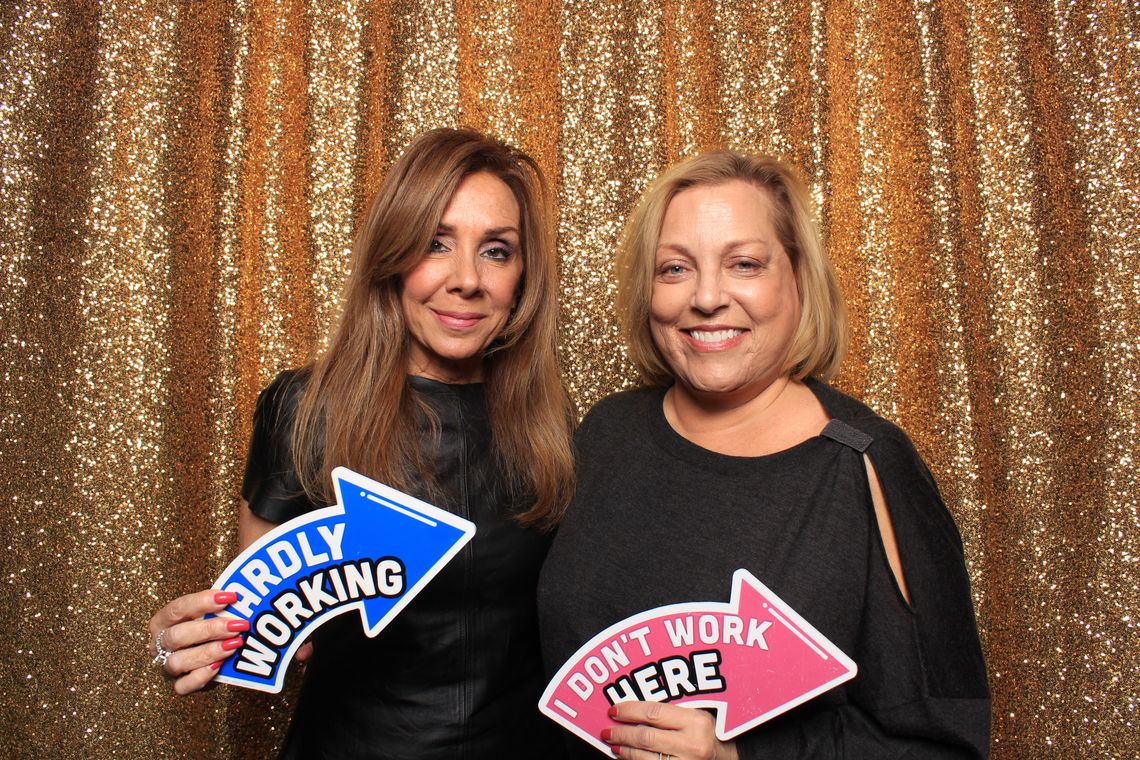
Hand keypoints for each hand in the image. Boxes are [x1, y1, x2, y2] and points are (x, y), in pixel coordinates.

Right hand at [147, 589, 248, 694]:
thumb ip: (218, 604)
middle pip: (177, 636)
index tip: (230, 597)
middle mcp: (160, 644)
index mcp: (163, 621)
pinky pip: (183, 686)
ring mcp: (166, 666)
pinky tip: (220, 666)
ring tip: (234, 644)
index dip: (202, 602)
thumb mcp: (208, 612)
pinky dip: (201, 676)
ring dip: (208, 652)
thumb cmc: (205, 627)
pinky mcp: (178, 685)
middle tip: (238, 624)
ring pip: (178, 662)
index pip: (177, 608)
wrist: (207, 655)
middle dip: (209, 629)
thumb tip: (238, 594)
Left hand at [601, 702, 738, 759]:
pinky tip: (626, 757)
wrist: (724, 759)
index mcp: (695, 721)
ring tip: (613, 744)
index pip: (654, 712)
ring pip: (645, 758)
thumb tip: (630, 709)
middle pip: (646, 737)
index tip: (614, 710)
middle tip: (607, 731)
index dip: (629, 710)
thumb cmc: (705, 734)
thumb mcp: (694, 716)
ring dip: (624, 751)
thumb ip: (668, 712)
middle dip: (622, 733)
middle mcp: (692, 744)